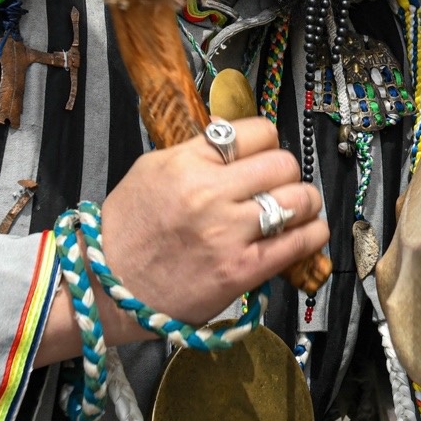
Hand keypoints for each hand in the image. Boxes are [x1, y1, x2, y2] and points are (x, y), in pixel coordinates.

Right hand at [91, 117, 325, 334]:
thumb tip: (233, 135)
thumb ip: (196, 152)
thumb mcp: (151, 170)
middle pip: (283, 163)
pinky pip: (298, 243)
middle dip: (287, 174)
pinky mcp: (239, 270)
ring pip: (299, 199)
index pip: (257, 132)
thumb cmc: (127, 230)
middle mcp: (209, 193)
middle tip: (279, 187)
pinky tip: (308, 234)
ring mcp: (226, 232)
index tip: (263, 157)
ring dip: (305, 203)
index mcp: (187, 162)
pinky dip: (312, 236)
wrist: (108, 288)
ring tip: (297, 211)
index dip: (267, 143)